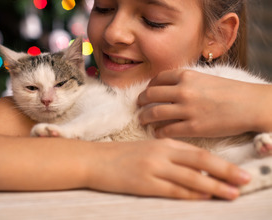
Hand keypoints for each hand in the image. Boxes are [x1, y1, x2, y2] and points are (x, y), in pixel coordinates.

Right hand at [87, 139, 250, 199]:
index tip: (238, 170)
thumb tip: (194, 169)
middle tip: (246, 179)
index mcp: (163, 143)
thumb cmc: (120, 155)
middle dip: (226, 171)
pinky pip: (173, 189)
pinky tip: (203, 196)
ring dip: (214, 186)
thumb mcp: (146, 149)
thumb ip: (169, 155)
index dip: (221, 162)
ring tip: (232, 193)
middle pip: (200, 162)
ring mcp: (153, 168)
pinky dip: (191, 193)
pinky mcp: (145, 183)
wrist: (93, 160)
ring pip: (191, 177)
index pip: (198, 152)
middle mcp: (161, 153)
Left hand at [137, 68, 270, 137]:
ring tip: (142, 120)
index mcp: (186, 76)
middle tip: (138, 106)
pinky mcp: (193, 127)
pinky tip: (157, 133)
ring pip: (153, 113)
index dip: (148, 87)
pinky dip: (158, 132)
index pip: (157, 79)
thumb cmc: (231, 92)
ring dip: (144, 117)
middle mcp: (183, 90)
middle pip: (150, 95)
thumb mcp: (205, 78)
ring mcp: (187, 109)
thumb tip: (167, 86)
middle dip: (141, 101)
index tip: (146, 93)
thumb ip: (185, 81)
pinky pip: (166, 130)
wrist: (251, 105)